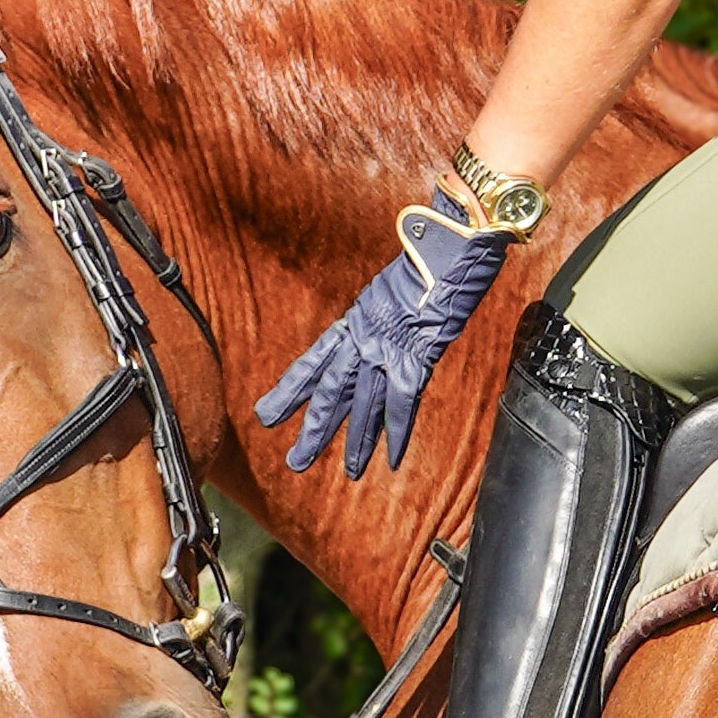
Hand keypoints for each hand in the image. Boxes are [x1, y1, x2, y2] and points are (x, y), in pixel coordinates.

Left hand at [255, 207, 509, 477]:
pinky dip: (397, 432)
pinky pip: (402, 403)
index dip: (292, 390)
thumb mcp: (392, 284)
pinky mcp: (417, 357)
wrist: (449, 245)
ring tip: (350, 472)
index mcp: (355, 319)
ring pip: (363, 403)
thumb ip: (382, 310)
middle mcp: (364, 337)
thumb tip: (379, 322)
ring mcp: (389, 348)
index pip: (314, 362)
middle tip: (295, 460)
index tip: (268, 414)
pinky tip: (391, 458)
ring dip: (356, 441)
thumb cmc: (427, 256)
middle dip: (315, 428)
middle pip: (332, 391)